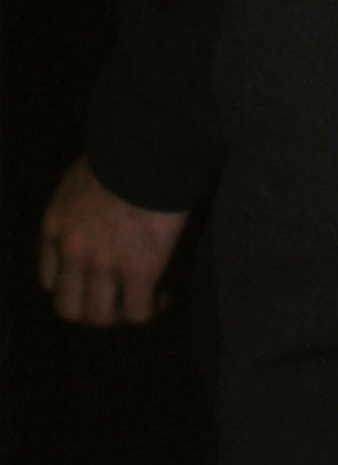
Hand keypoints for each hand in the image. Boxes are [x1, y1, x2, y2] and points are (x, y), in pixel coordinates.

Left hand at [37, 156, 188, 324]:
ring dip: (119, 314)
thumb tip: (95, 215)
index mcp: (55, 227)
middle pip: (68, 308)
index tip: (89, 281)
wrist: (149, 148)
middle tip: (113, 302)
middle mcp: (72, 251)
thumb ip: (77, 205)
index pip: (48, 278)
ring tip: (140, 301)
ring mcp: (104, 264)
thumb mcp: (79, 178)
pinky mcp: (139, 270)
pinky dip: (151, 309)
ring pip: (100, 317)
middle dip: (90, 310)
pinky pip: (139, 311)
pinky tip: (162, 296)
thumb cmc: (120, 152)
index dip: (71, 285)